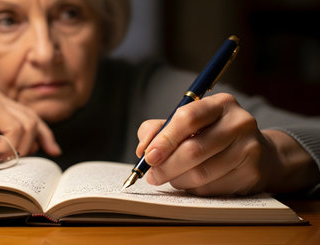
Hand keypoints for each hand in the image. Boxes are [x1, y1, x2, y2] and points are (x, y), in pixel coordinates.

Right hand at [0, 88, 60, 174]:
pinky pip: (16, 128)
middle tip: (9, 159)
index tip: (54, 151)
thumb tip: (43, 143)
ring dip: (15, 148)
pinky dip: (8, 144)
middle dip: (30, 145)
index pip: (32, 117)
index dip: (45, 135)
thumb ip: (15, 139)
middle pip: (34, 121)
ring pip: (28, 125)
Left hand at [136, 93, 317, 195]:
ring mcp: (249, 148)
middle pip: (193, 150)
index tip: (148, 156)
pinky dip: (194, 188)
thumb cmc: (213, 136)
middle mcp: (239, 122)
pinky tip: (191, 182)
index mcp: (220, 103)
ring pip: (201, 173)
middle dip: (166, 166)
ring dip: (177, 179)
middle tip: (152, 175)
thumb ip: (160, 129)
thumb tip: (143, 148)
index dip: (164, 139)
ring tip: (169, 178)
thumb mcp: (188, 124)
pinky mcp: (252, 173)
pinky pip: (212, 188)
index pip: (188, 118)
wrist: (259, 154)